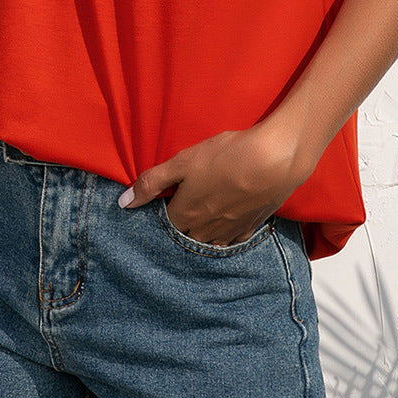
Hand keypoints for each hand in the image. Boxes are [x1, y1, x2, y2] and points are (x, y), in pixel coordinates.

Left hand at [119, 125, 315, 246]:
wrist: (274, 159)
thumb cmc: (225, 156)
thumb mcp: (182, 162)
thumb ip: (151, 182)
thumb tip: (122, 203)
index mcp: (186, 216)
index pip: (165, 224)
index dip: (164, 210)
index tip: (167, 197)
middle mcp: (206, 231)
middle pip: (186, 235)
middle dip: (182, 224)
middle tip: (186, 202)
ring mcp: (231, 231)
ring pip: (209, 240)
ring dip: (203, 230)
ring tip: (205, 211)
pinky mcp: (252, 226)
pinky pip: (233, 238)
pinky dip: (226, 231)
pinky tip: (228, 218)